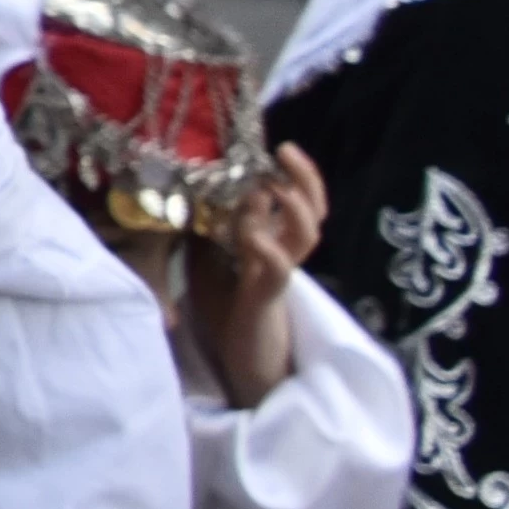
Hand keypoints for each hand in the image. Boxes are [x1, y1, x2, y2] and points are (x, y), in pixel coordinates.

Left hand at [184, 143, 324, 407]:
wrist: (241, 365)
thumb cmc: (225, 311)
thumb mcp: (209, 260)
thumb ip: (208, 229)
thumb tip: (195, 192)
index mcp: (271, 242)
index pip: (292, 200)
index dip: (290, 172)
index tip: (272, 144)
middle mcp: (281, 255)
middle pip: (312, 210)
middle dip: (307, 177)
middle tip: (287, 148)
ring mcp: (277, 276)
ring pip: (306, 236)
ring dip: (295, 207)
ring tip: (275, 185)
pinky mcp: (265, 299)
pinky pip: (275, 270)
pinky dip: (265, 247)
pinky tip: (250, 234)